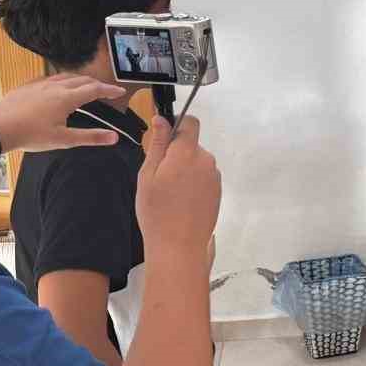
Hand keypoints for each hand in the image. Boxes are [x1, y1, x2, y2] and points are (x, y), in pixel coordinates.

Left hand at [0, 73, 125, 153]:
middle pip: (82, 80)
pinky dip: (62, 80)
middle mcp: (55, 87)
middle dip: (97, 84)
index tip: (119, 91)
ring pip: (65, 77)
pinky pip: (50, 79)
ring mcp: (40, 85)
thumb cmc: (30, 135)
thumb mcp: (64, 140)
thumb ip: (90, 137)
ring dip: (80, 80)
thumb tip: (114, 137)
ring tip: (85, 86)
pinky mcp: (28, 87)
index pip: (95, 90)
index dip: (109, 90)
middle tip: (105, 91)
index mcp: (67, 98)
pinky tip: (58, 88)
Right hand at [137, 115, 220, 254]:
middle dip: (176, 154)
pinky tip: (181, 202)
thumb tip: (162, 119)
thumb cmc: (156, 211)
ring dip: (185, 170)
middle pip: (192, 145)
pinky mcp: (218, 192)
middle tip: (159, 177)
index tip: (164, 139)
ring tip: (169, 194)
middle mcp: (206, 161)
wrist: (178, 246)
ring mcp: (215, 177)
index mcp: (188, 153)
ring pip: (197, 162)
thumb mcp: (148, 175)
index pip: (190, 123)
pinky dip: (193, 183)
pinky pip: (203, 177)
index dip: (177, 125)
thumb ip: (158, 144)